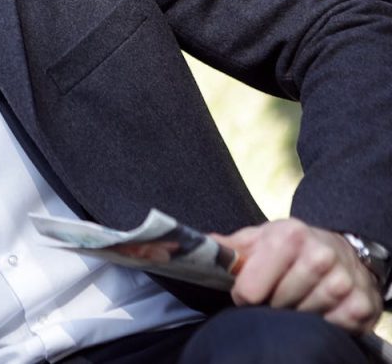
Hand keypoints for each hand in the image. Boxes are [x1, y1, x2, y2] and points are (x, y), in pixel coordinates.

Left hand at [213, 218, 382, 333]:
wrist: (339, 249)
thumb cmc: (292, 246)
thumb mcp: (260, 239)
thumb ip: (232, 247)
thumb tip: (201, 245)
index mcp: (289, 236)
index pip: (249, 289)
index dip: (244, 295)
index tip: (249, 291)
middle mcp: (320, 255)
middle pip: (276, 305)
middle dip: (271, 304)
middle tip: (277, 294)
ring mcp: (343, 280)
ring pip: (302, 317)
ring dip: (295, 312)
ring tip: (297, 297)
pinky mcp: (361, 304)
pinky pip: (330, 327)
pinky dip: (321, 322)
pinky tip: (319, 306)